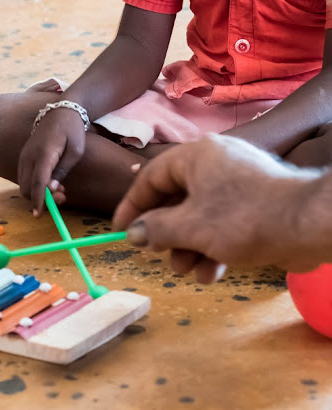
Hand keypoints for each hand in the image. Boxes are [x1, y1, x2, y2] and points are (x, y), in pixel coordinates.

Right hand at [18, 107, 86, 215]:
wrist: (62, 110)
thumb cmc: (72, 130)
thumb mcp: (75, 151)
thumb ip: (62, 170)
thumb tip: (51, 189)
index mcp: (43, 154)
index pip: (37, 183)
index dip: (38, 200)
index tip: (40, 214)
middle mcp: (29, 155)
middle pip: (25, 186)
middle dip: (39, 198)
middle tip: (62, 198)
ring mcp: (24, 155)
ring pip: (23, 182)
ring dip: (37, 192)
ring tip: (60, 190)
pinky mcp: (24, 155)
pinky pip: (24, 176)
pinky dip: (34, 184)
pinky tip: (51, 182)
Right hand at [112, 134, 323, 281]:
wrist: (310, 224)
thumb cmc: (242, 219)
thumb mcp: (190, 227)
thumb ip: (155, 229)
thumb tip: (132, 233)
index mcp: (195, 156)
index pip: (150, 178)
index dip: (131, 206)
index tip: (119, 231)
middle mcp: (214, 163)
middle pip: (175, 199)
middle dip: (167, 235)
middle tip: (160, 255)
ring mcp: (237, 183)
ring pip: (199, 215)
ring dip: (190, 247)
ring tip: (190, 271)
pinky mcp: (256, 203)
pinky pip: (223, 222)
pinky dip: (214, 245)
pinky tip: (213, 272)